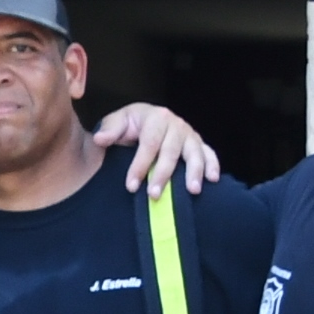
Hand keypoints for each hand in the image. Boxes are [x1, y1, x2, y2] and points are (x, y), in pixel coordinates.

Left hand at [91, 103, 221, 197]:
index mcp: (155, 117)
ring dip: (194, 172)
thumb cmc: (130, 126)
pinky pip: (210, 154)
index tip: (130, 186)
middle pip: (171, 151)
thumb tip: (100, 139)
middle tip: (154, 195)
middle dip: (163, 174)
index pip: (148, 143)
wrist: (145, 121)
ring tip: (192, 191)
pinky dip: (213, 165)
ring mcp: (190, 134)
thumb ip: (109, 130)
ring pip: (194, 153)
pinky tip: (213, 180)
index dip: (140, 165)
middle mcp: (176, 124)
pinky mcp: (199, 144)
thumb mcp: (117, 123)